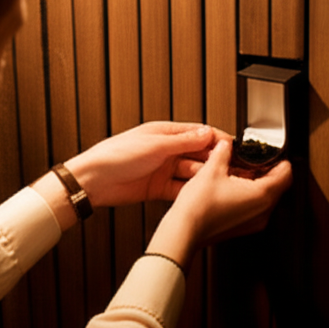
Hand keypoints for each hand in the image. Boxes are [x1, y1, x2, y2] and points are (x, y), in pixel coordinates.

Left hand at [63, 121, 230, 207]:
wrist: (93, 181)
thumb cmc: (115, 155)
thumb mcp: (154, 145)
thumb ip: (183, 141)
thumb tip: (207, 133)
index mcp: (165, 133)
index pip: (198, 133)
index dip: (217, 139)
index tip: (235, 147)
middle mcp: (165, 150)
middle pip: (197, 154)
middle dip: (215, 160)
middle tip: (233, 169)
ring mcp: (162, 169)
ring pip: (191, 173)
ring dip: (205, 177)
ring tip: (220, 183)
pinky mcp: (158, 188)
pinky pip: (180, 189)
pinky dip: (191, 191)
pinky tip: (202, 194)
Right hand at [146, 139, 291, 268]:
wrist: (184, 231)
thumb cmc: (198, 207)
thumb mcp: (212, 170)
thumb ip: (223, 152)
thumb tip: (226, 145)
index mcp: (262, 196)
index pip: (286, 175)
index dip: (281, 161)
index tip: (274, 154)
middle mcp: (262, 212)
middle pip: (278, 187)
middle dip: (268, 171)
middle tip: (256, 160)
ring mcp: (253, 223)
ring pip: (266, 199)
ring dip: (258, 184)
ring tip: (241, 172)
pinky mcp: (242, 228)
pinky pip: (254, 208)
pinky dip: (249, 196)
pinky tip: (232, 188)